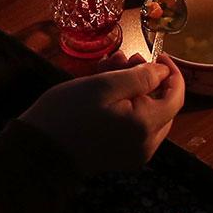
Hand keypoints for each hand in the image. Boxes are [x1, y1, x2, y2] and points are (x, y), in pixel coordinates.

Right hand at [18, 56, 184, 176]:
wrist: (37, 151)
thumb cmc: (67, 113)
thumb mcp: (104, 85)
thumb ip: (140, 77)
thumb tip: (163, 72)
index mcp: (145, 127)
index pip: (175, 97)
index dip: (171, 73)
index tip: (158, 55)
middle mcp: (146, 145)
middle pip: (162, 106)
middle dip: (147, 79)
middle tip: (125, 58)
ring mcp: (134, 154)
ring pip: (147, 114)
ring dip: (134, 89)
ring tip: (110, 68)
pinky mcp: (121, 156)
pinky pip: (134, 126)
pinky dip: (126, 106)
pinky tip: (106, 89)